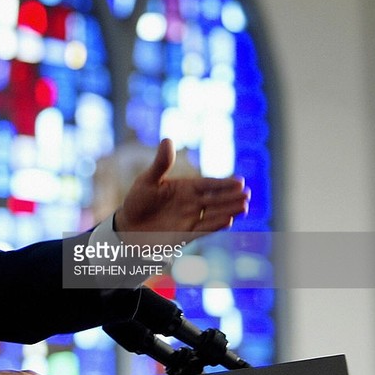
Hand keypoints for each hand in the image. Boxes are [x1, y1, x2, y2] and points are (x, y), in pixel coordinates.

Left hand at [115, 138, 249, 245]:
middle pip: (215, 199)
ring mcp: (190, 219)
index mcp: (185, 188)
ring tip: (244, 207)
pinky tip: (228, 220)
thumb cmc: (137, 201)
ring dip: (228, 211)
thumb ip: (161, 163)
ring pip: (214, 214)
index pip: (208, 185)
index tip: (240, 181)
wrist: (128, 227)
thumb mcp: (148, 180)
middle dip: (231, 197)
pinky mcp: (185, 235)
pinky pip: (203, 229)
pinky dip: (215, 225)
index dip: (223, 183)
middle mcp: (191, 203)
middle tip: (247, 194)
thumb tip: (168, 139)